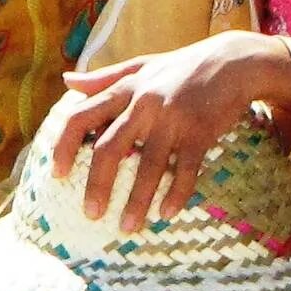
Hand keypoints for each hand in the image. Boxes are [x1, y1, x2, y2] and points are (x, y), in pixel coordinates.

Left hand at [52, 31, 290, 230]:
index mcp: (125, 87)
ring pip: (148, 166)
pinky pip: (185, 170)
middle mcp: (144, 103)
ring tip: (128, 228)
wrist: (233, 61)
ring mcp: (173, 118)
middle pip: (110, 148)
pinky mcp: (200, 132)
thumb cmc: (182, 66)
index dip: (65, 146)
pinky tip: (166, 214)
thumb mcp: (140, 65)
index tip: (58, 174)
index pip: (82, 116)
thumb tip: (67, 80)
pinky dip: (175, 194)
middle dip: (97, 185)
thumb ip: (103, 76)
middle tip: (90, 214)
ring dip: (136, 201)